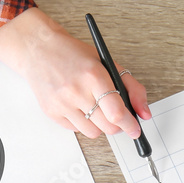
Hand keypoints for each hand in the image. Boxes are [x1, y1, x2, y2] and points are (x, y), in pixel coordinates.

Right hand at [0, 7, 150, 138]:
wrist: (39, 49)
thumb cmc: (73, 54)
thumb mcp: (108, 63)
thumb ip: (132, 87)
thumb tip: (144, 113)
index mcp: (93, 75)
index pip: (116, 112)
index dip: (130, 125)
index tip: (135, 129)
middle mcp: (76, 91)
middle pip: (107, 127)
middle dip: (117, 126)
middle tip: (117, 117)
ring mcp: (62, 104)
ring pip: (93, 133)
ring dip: (100, 125)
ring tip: (96, 108)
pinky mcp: (51, 112)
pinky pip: (77, 131)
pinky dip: (83, 123)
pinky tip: (79, 107)